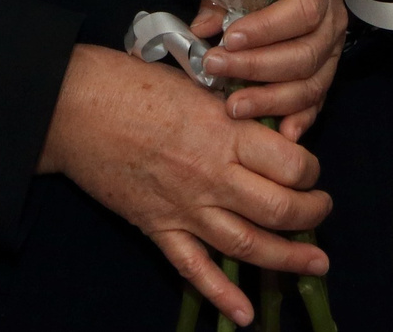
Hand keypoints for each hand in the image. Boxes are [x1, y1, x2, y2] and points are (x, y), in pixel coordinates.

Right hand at [38, 44, 331, 326]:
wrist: (73, 107)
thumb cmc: (129, 83)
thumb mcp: (194, 85)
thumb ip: (231, 113)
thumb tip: (263, 127)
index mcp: (224, 132)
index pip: (291, 164)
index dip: (310, 171)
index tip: (309, 170)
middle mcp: (211, 174)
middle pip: (279, 209)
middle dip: (310, 215)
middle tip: (320, 211)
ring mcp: (184, 206)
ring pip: (248, 244)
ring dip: (287, 258)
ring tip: (314, 263)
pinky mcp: (157, 227)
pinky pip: (194, 269)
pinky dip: (220, 295)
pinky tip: (244, 314)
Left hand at [187, 0, 347, 140]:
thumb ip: (225, 1)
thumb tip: (201, 30)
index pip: (301, 13)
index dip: (265, 29)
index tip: (229, 39)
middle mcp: (332, 27)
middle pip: (302, 56)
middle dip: (255, 67)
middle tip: (216, 69)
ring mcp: (333, 57)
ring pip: (310, 86)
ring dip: (270, 100)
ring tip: (234, 107)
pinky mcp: (328, 80)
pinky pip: (317, 105)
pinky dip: (299, 121)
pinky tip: (280, 133)